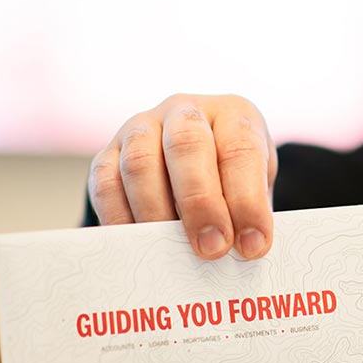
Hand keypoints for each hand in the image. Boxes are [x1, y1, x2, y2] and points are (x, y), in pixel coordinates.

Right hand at [88, 94, 276, 259]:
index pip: (241, 149)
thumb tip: (242, 251)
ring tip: (173, 251)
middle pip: (186, 145)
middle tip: (212, 248)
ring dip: (157, 212)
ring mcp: (142, 128)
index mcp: (232, 114)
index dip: (247, 200)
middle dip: (200, 203)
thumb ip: (248, 213)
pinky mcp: (108, 153)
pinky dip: (120, 217)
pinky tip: (139, 244)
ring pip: (140, 162)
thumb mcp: (255, 185)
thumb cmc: (233, 177)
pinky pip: (106, 183)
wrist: (197, 160)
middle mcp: (185, 112)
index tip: (253, 245)